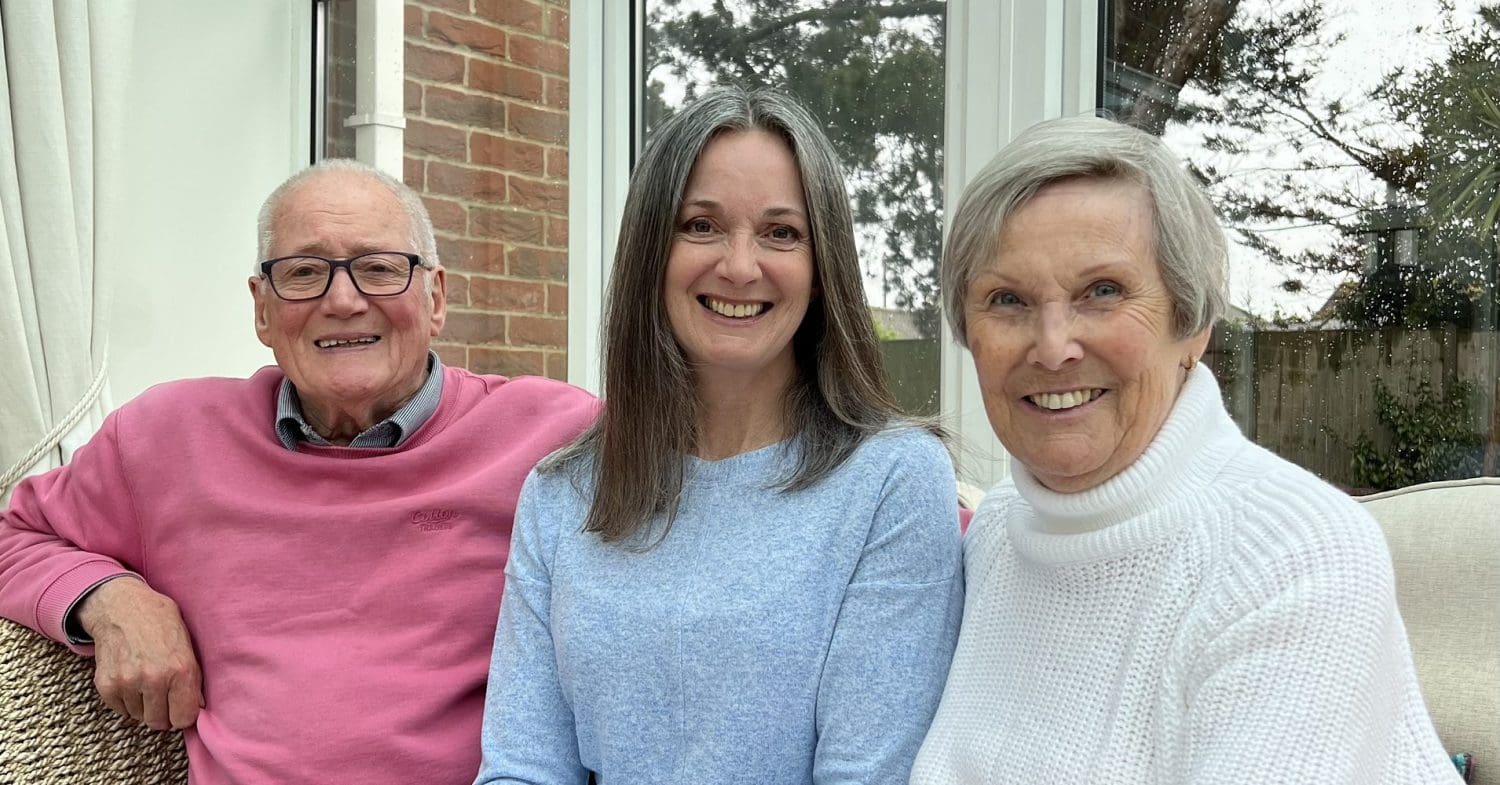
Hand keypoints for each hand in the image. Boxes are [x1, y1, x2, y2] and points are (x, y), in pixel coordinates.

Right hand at [75, 577, 203, 729]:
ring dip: (144, 706)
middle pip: (160, 722)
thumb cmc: (160, 622)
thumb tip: (199, 706)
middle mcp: (154, 679)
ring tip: (146, 682)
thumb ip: (193, 677)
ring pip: (140, 717)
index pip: (184, 718)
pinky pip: (121, 710)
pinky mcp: (107, 686)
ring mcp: (128, 683)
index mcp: (180, 670)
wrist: (121, 607)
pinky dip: (127, 701)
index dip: (184, 715)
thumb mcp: (187, 643)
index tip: (181, 708)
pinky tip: (132, 680)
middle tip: (163, 697)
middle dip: (164, 714)